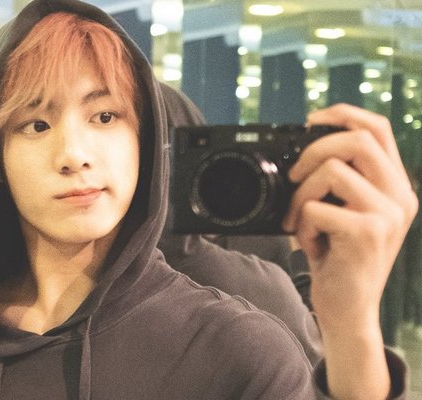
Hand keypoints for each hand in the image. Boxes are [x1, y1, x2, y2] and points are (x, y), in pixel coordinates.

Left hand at [282, 104, 417, 398]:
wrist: (348, 310)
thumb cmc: (339, 259)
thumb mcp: (345, 214)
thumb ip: (340, 181)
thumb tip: (307, 144)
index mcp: (396, 187)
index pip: (379, 128)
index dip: (343, 114)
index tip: (311, 120)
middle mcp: (401, 196)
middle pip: (358, 139)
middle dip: (313, 150)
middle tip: (294, 176)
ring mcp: (388, 215)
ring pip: (332, 170)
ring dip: (301, 194)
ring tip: (300, 220)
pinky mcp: (368, 233)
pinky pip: (316, 207)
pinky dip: (301, 223)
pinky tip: (310, 243)